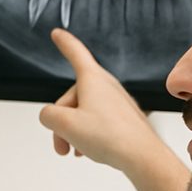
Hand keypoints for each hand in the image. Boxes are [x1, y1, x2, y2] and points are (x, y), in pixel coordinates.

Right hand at [37, 28, 165, 176]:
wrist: (143, 157)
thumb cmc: (110, 137)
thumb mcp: (65, 124)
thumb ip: (48, 115)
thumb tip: (50, 116)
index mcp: (92, 80)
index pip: (75, 53)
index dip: (64, 43)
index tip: (57, 33)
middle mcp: (106, 87)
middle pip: (72, 96)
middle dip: (61, 120)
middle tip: (61, 144)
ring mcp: (116, 103)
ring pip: (83, 112)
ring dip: (73, 131)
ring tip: (74, 150)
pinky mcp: (123, 118)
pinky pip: (97, 121)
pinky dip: (87, 134)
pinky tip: (87, 150)